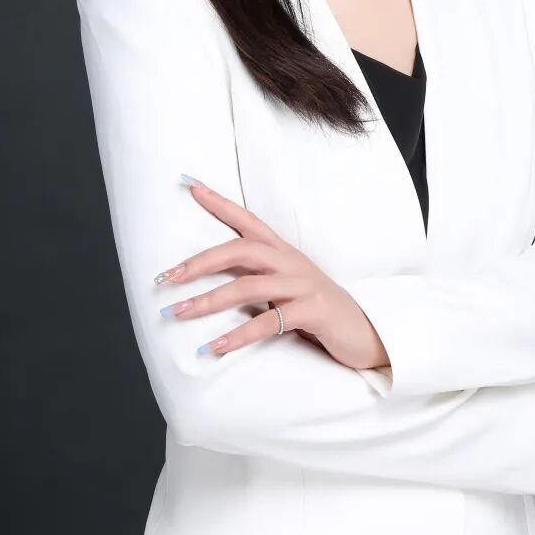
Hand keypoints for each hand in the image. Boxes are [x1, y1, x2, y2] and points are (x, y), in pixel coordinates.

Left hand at [155, 177, 389, 369]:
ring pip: (248, 286)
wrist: (368, 333)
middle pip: (240, 249)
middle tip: (166, 278)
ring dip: (208, 301)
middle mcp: (292, 262)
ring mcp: (304, 285)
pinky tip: (214, 348)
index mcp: (284, 253)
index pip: (247, 220)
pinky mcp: (313, 311)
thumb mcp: (287, 288)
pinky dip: (237, 336)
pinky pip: (268, 322)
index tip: (189, 186)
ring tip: (178, 314)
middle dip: (200, 262)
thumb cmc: (318, 312)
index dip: (219, 203)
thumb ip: (258, 280)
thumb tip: (213, 285)